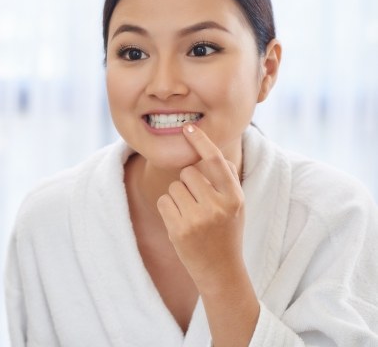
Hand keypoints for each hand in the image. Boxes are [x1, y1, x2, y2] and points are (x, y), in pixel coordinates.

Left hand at [156, 124, 245, 293]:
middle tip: (197, 202)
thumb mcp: (237, 206)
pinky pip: (163, 201)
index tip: (187, 128)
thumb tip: (214, 152)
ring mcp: (197, 219)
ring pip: (174, 187)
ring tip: (191, 215)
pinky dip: (168, 209)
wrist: (221, 272)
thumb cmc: (227, 233)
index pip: (216, 161)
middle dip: (188, 182)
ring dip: (177, 197)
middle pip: (188, 172)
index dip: (201, 141)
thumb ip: (227, 180)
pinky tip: (181, 223)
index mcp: (234, 197)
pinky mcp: (179, 230)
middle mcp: (217, 206)